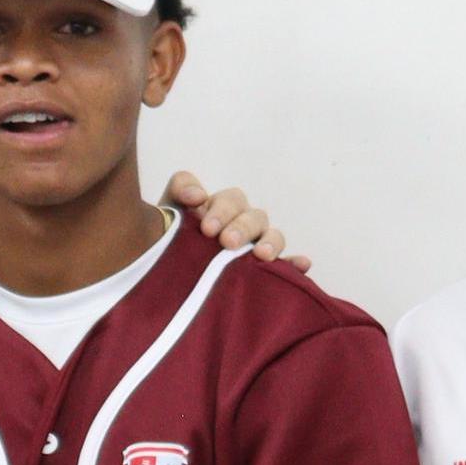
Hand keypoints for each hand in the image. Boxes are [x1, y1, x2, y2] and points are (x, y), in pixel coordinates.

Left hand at [162, 171, 309, 276]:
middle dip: (242, 227)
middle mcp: (242, 222)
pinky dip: (294, 262)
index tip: (206, 228)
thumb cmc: (167, 239)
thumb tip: (198, 194)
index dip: (221, 209)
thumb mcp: (165, 213)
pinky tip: (302, 264)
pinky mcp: (264, 267)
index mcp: (220, 208)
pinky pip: (286, 263)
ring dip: (270, 241)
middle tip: (227, 242)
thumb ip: (179, 191)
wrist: (163, 273)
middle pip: (253, 216)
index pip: (230, 200)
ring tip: (260, 254)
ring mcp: (254, 244)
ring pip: (272, 235)